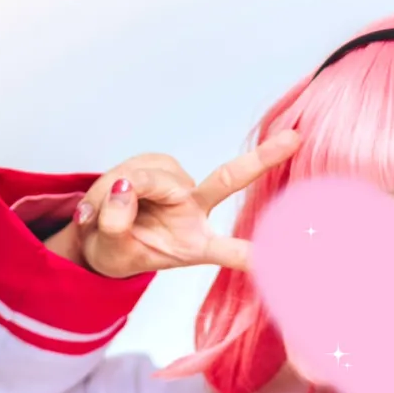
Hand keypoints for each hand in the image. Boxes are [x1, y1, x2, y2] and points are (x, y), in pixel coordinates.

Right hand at [43, 134, 300, 277]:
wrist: (98, 237)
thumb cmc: (116, 252)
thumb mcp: (111, 251)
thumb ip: (117, 224)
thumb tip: (124, 190)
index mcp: (195, 245)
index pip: (231, 250)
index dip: (256, 253)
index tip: (292, 254)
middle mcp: (194, 211)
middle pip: (228, 180)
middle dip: (263, 159)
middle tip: (295, 139)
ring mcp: (178, 186)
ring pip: (150, 176)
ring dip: (119, 191)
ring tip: (102, 217)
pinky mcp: (160, 168)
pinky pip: (135, 168)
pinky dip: (112, 184)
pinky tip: (105, 200)